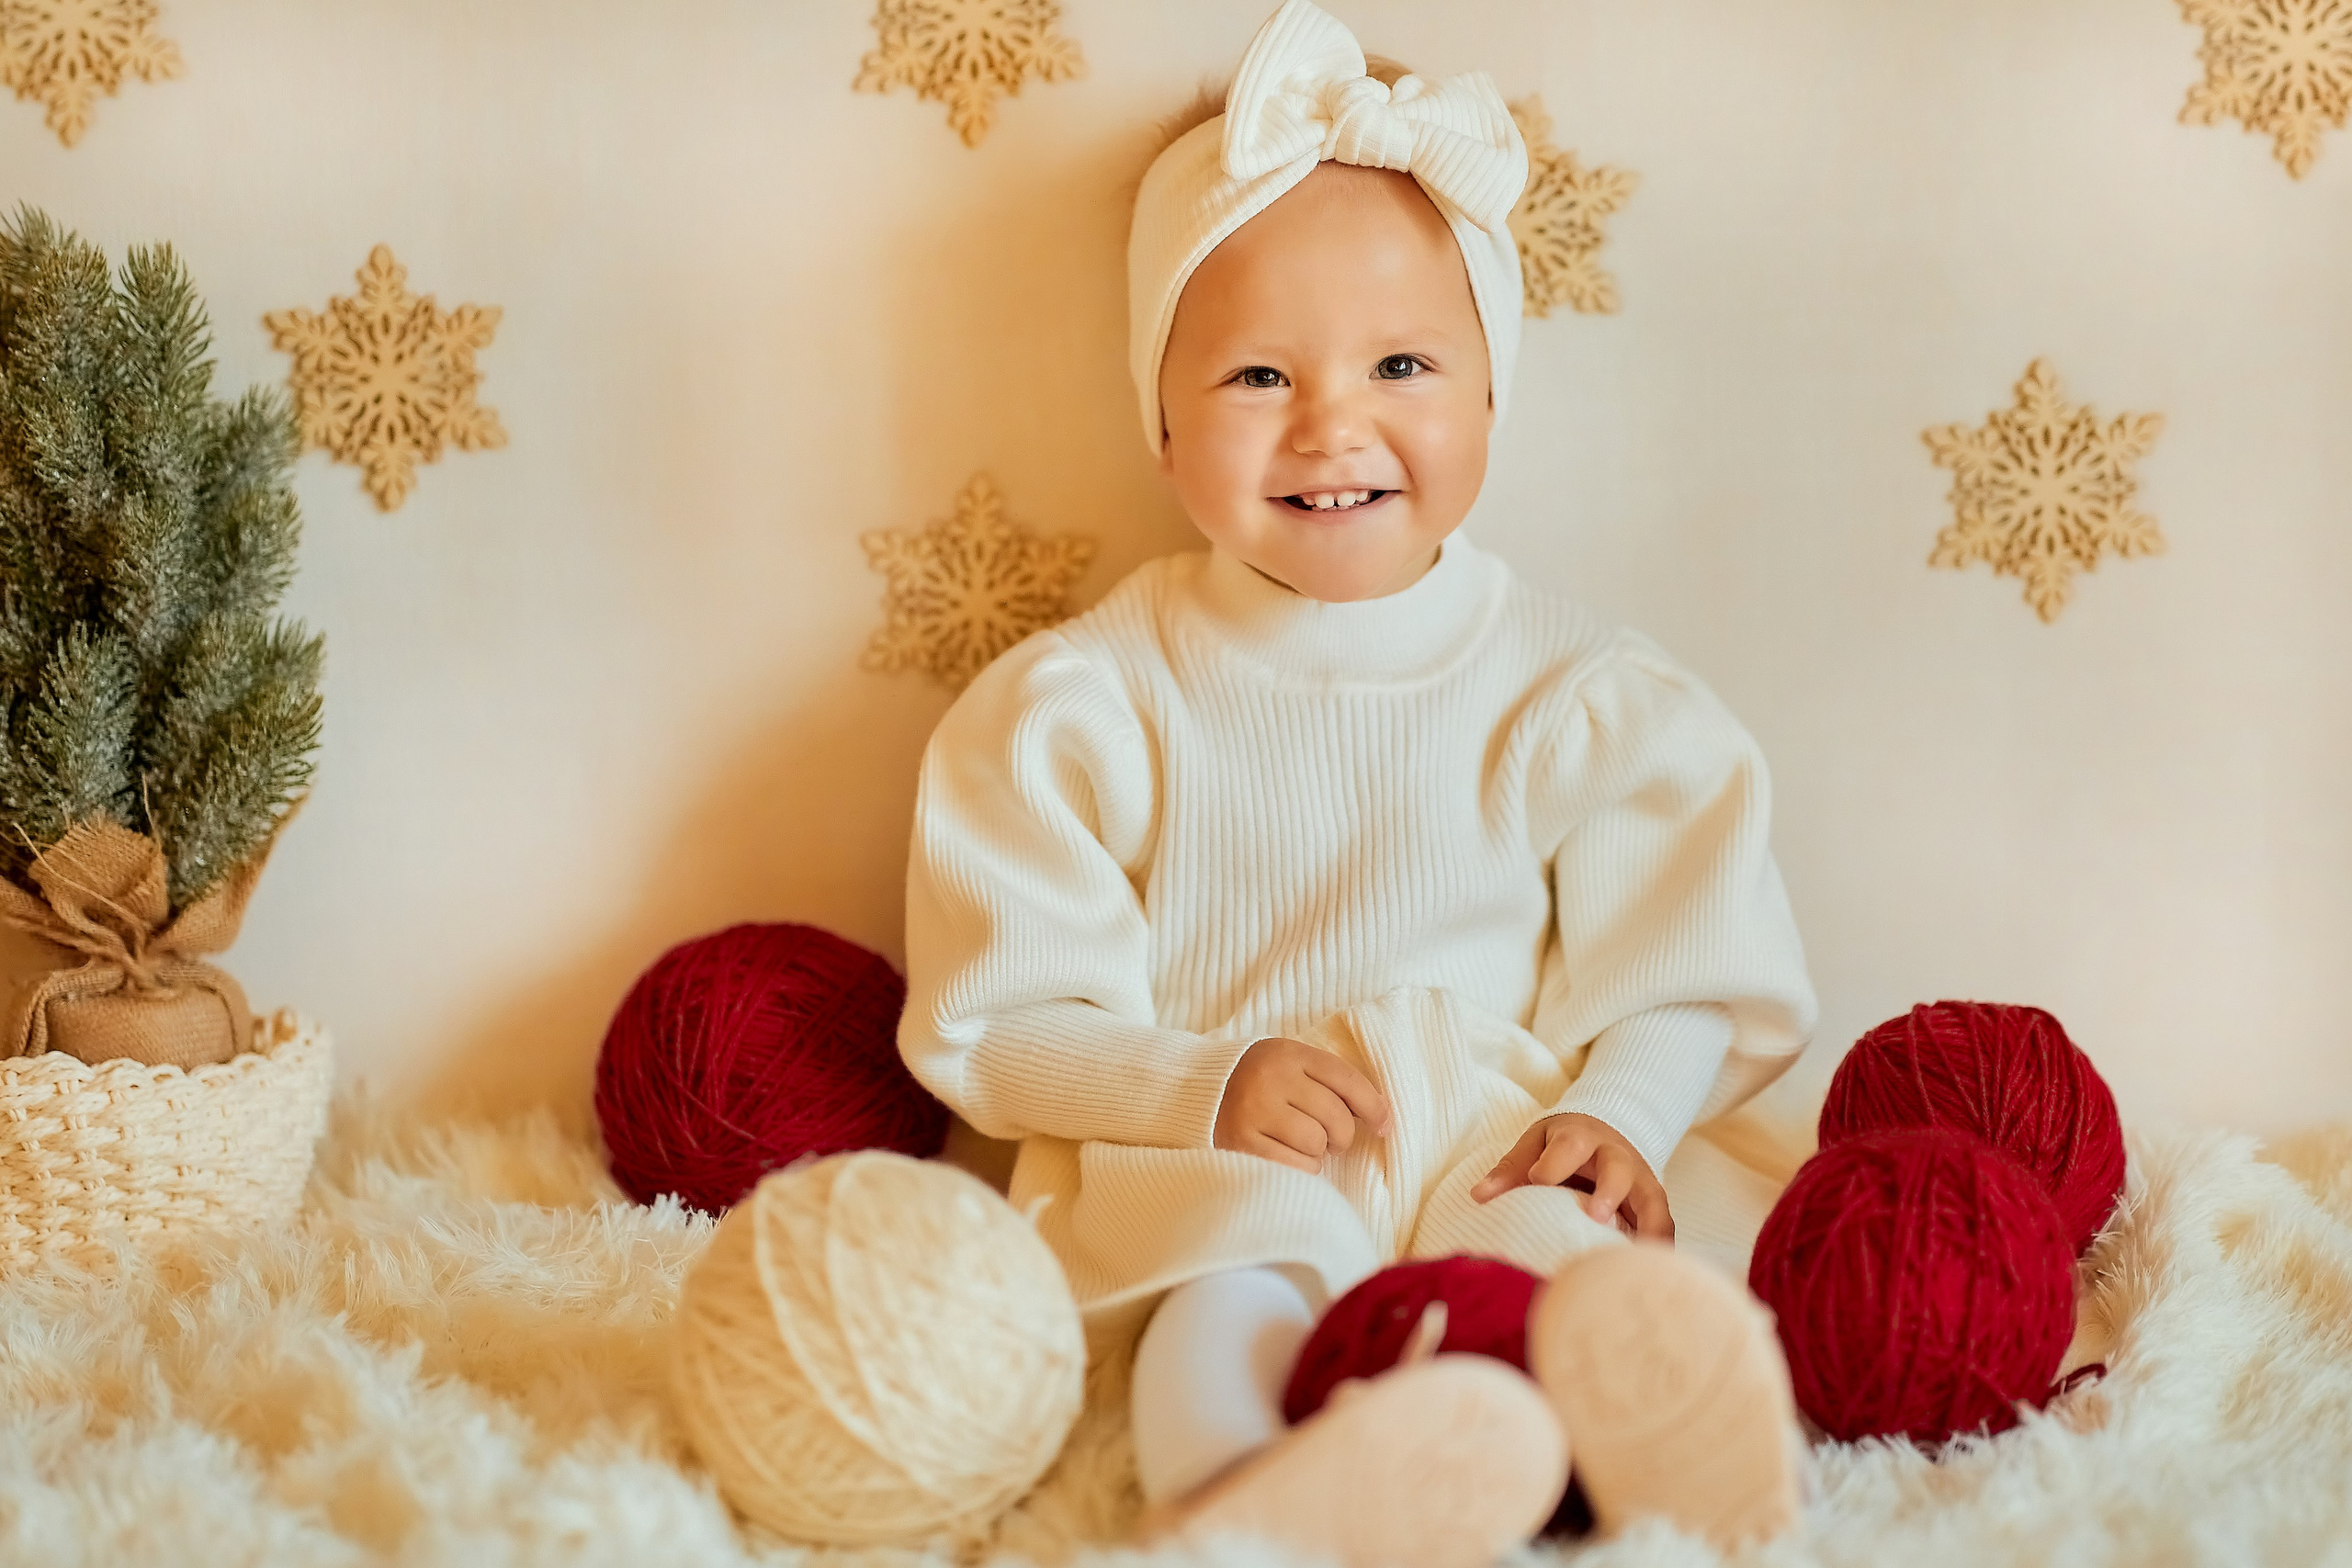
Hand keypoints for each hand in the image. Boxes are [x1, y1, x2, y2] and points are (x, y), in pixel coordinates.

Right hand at [1213, 1036, 1392, 1173]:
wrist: (1195, 1091)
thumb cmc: (1259, 1083)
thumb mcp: (1290, 1066)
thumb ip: (1330, 1083)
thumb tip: (1381, 1119)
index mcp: (1289, 1054)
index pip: (1347, 1080)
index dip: (1374, 1106)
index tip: (1384, 1126)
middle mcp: (1272, 1079)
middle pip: (1336, 1116)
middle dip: (1342, 1135)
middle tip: (1330, 1138)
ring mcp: (1255, 1112)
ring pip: (1317, 1144)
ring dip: (1318, 1152)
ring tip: (1302, 1145)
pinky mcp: (1242, 1144)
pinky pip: (1295, 1167)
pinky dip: (1301, 1168)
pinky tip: (1287, 1156)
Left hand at [1469, 1112, 1672, 1239]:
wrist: (1604, 1129)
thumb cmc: (1560, 1145)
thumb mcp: (1534, 1145)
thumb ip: (1510, 1170)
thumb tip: (1478, 1196)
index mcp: (1580, 1137)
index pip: (1569, 1145)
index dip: (1554, 1163)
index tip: (1538, 1181)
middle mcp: (1616, 1156)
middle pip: (1618, 1169)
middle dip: (1609, 1191)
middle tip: (1596, 1216)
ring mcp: (1639, 1179)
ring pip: (1651, 1200)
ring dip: (1646, 1226)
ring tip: (1635, 1259)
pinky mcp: (1651, 1202)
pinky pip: (1663, 1225)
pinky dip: (1658, 1248)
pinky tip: (1650, 1275)